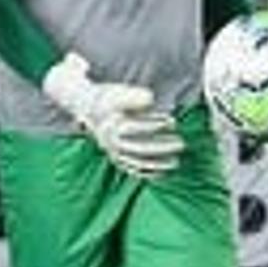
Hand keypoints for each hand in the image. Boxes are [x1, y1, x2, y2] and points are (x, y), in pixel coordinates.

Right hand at [41, 53, 183, 178]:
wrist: (86, 108)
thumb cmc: (107, 98)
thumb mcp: (119, 92)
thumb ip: (135, 96)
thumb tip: (150, 99)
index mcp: (112, 126)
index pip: (138, 128)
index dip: (156, 125)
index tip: (172, 121)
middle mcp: (112, 143)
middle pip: (140, 149)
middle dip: (162, 147)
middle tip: (181, 144)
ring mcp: (114, 153)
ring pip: (137, 163)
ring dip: (158, 164)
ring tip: (176, 162)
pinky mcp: (116, 159)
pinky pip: (132, 170)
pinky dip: (147, 173)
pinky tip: (163, 173)